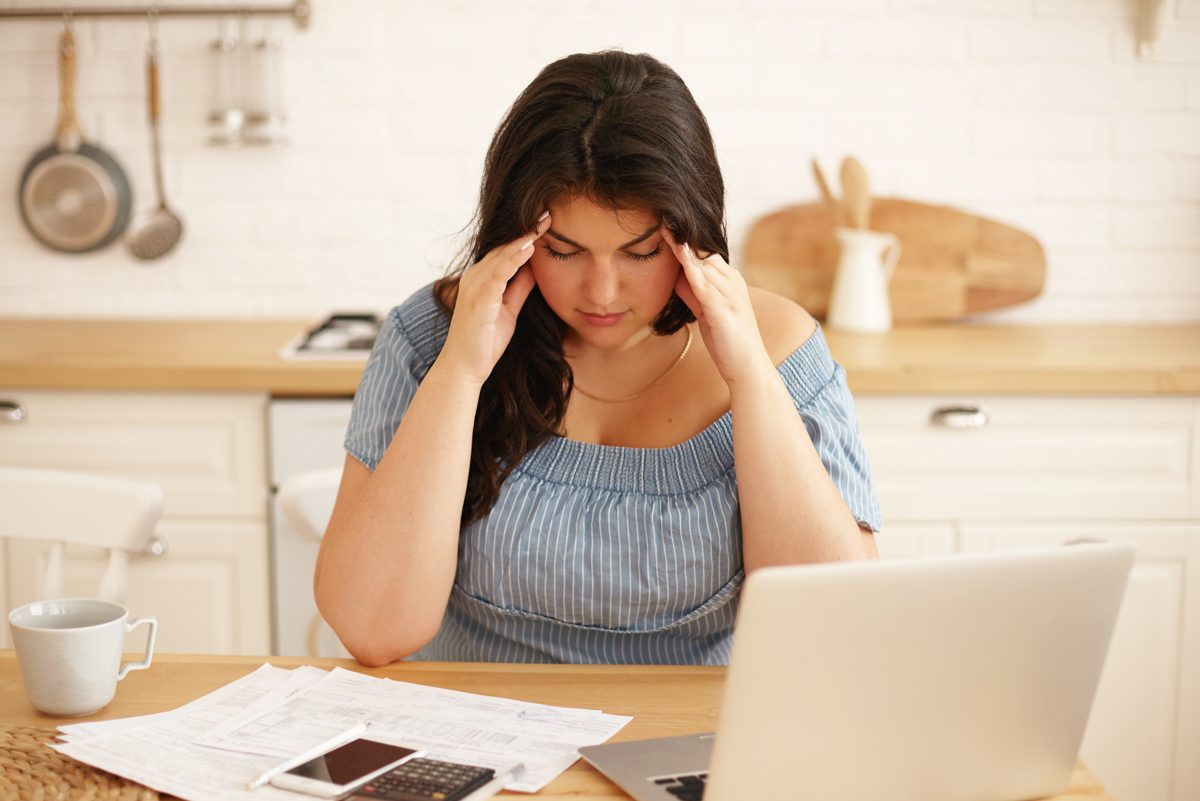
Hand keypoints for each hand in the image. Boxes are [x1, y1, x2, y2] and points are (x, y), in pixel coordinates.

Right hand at [439, 213, 550, 385]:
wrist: (465, 369)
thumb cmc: (484, 342)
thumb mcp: (508, 310)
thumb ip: (518, 288)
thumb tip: (534, 268)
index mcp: (481, 279)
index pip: (506, 251)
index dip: (526, 236)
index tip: (546, 221)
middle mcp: (474, 277)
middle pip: (503, 247)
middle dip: (526, 230)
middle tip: (548, 211)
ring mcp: (474, 287)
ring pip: (501, 255)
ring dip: (523, 238)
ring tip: (542, 222)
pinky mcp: (478, 299)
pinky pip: (498, 273)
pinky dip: (513, 259)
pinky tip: (529, 247)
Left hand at [661, 224, 773, 386]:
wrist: (748, 368)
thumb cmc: (728, 342)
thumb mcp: (707, 313)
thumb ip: (694, 294)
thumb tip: (678, 276)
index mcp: (730, 281)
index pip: (704, 253)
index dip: (684, 239)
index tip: (663, 223)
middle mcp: (733, 282)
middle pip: (703, 251)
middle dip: (682, 235)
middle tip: (659, 215)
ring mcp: (730, 294)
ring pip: (703, 261)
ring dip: (683, 243)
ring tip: (664, 224)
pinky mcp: (724, 309)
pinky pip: (704, 282)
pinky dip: (690, 265)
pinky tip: (678, 251)